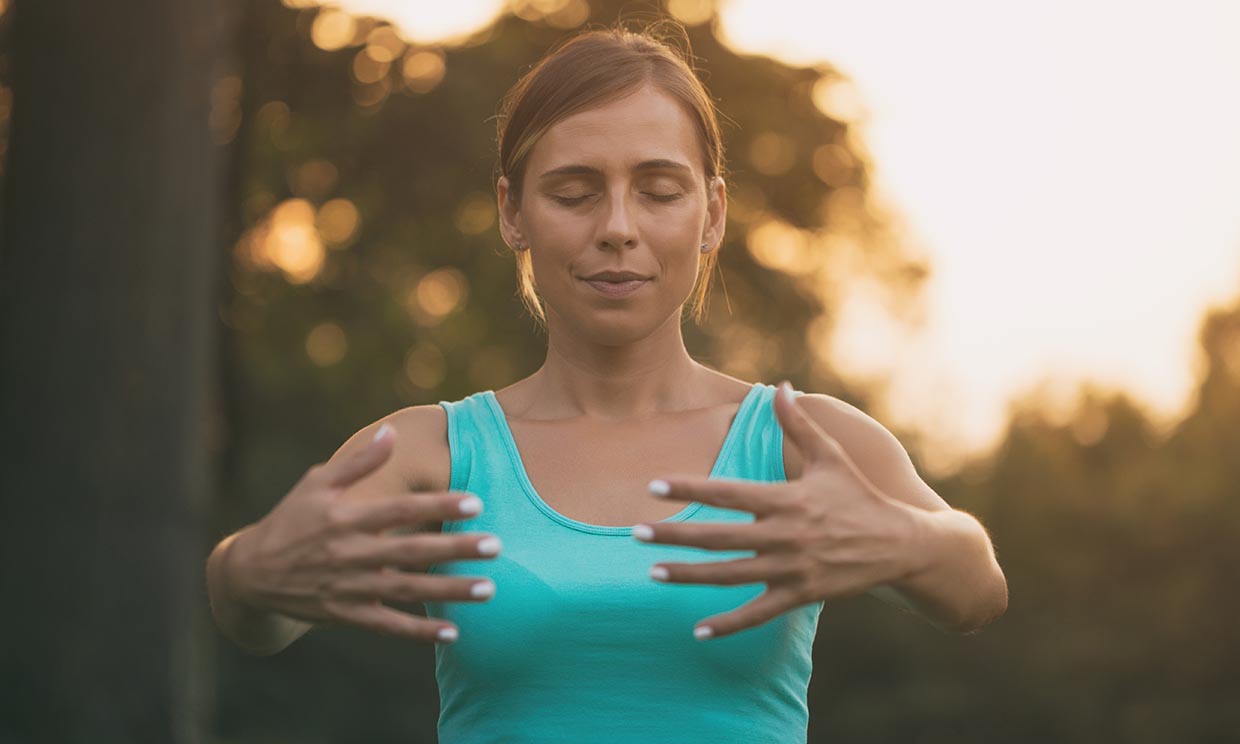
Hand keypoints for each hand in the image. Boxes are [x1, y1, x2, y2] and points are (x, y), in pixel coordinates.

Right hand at [226, 424, 500, 643]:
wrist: (250, 574)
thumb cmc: (290, 519)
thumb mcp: (316, 483)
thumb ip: (358, 461)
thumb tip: (391, 432)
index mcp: (344, 518)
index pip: (399, 510)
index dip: (437, 505)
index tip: (475, 501)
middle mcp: (349, 554)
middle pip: (411, 551)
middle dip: (455, 549)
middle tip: (496, 546)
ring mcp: (348, 588)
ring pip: (406, 591)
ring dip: (448, 591)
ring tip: (488, 589)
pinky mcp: (345, 615)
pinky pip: (387, 626)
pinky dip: (419, 632)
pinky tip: (453, 632)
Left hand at [634, 382, 921, 639]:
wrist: (900, 545)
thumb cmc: (859, 496)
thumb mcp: (832, 456)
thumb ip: (798, 424)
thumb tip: (780, 384)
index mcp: (787, 498)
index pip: (728, 493)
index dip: (689, 488)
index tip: (654, 486)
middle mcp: (785, 535)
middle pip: (719, 537)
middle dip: (675, 536)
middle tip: (635, 533)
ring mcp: (791, 569)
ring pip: (730, 576)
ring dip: (689, 576)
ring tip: (652, 574)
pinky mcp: (800, 595)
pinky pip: (757, 613)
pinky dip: (728, 625)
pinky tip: (698, 631)